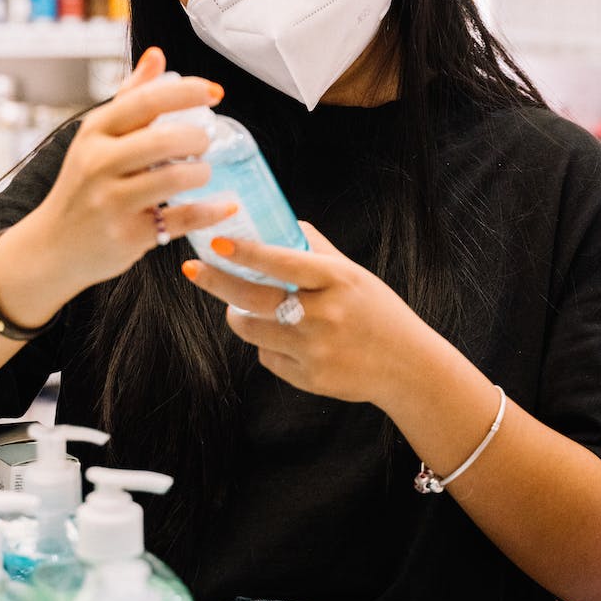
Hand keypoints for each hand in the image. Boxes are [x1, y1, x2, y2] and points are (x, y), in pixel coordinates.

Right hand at [32, 47, 236, 292]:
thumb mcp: (96, 138)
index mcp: (95, 132)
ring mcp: (112, 202)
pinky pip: (182, 219)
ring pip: (175, 178)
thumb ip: (130, 97)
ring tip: (201, 172)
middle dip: (197, 138)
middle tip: (204, 143)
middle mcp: (99, 164)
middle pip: (164, 140)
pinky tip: (223, 205)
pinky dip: (210, 211)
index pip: (145, 101)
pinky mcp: (128, 235)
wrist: (52, 246)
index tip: (215, 93)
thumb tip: (158, 55)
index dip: (186, 93)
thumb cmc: (83, 185)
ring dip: (201, 173)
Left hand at [181, 223, 430, 405]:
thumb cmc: (378, 312)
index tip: (216, 241)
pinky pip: (267, 357)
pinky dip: (268, 345)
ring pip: (252, 329)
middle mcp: (325, 315)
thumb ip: (317, 250)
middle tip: (194, 270)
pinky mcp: (309, 378)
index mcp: (338, 281)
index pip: (283, 262)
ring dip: (239, 315)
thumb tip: (280, 222)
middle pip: (254, 298)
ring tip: (244, 305)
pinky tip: (287, 339)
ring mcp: (315, 349)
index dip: (246, 252)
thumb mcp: (355, 275)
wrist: (406, 367)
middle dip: (217, 282)